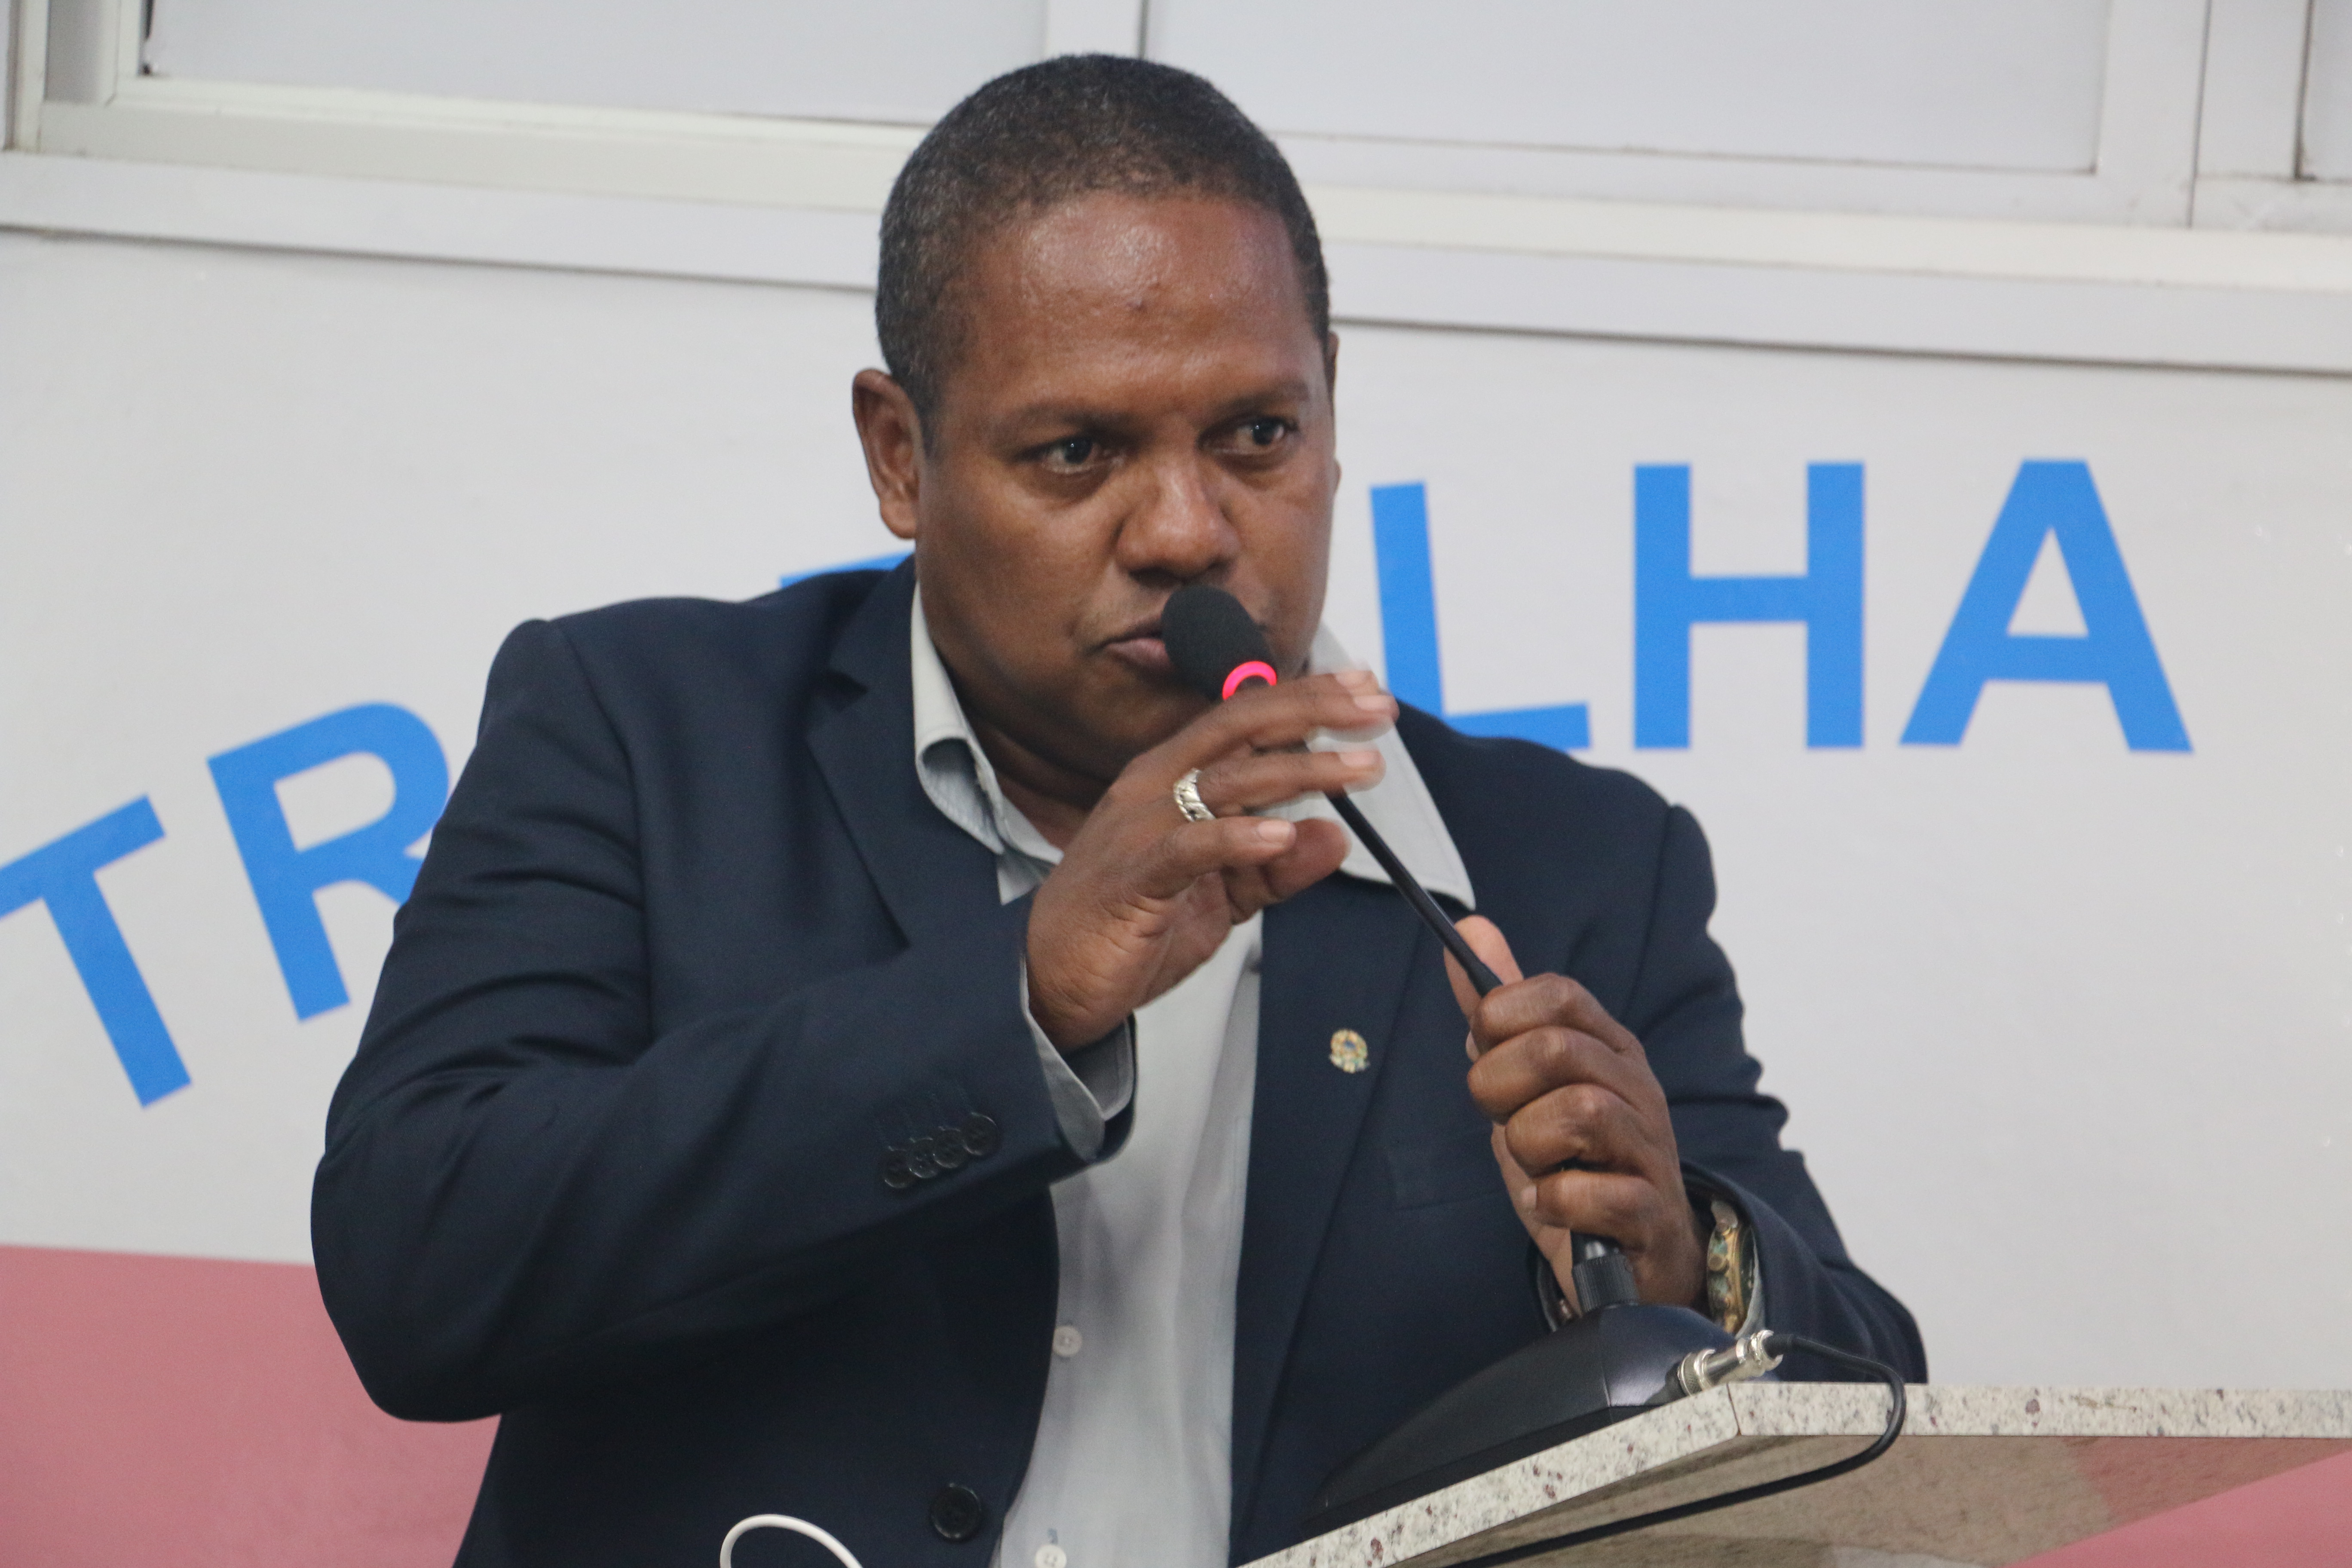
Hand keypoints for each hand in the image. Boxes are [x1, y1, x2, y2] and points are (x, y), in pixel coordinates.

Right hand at [1025, 670, 1397, 1048]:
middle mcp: (1153, 787)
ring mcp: (1140, 828)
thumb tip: (1336, 837)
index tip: (1364, 691)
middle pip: (1240, 728)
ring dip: (1301, 771)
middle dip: (1314, 712)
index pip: (1244, 720)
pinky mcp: (1134, 877)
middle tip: (1378, 710)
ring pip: (1229, 781)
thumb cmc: (1128, 926)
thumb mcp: (1221, 896)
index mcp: (1170, 778)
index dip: (1305, 700)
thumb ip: (1275, 867)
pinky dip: (1237, 837)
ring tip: (1359, 769)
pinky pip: (1190, 846)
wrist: (1051, 981)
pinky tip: (1282, 835)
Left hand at [1444, 917, 1705, 1313]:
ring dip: (1529, 1145)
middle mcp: (1638, 1088)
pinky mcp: (1649, 1212)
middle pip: (1556, 1049)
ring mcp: (1651, 1149)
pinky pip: (1590, 1192)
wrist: (1629, 1259)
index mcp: (1608, 1049)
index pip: (1558, 995)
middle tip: (1502, 1117)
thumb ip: (1499, 1014)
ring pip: (1578, 1112)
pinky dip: (1554, 1201)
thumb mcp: (1524, 1084)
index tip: (1488, 1053)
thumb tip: (1470, 928)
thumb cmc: (1573, 1161)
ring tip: (1536, 1165)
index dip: (1502, 1017)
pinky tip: (1553, 1205)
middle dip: (1500, 1086)